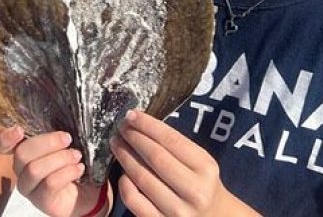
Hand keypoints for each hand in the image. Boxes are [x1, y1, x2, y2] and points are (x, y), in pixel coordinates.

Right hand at [0, 127, 107, 216]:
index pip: (1, 144)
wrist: (87, 191)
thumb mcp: (65, 142)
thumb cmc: (72, 161)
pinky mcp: (41, 201)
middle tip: (67, 138)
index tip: (19, 130)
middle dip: (48, 142)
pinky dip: (67, 172)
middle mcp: (21, 169)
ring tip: (76, 156)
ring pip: (34, 169)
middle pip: (22, 153)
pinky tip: (79, 169)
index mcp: (23, 149)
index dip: (5, 137)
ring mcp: (29, 186)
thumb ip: (58, 131)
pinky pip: (50, 184)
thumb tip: (67, 112)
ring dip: (60, 159)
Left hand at [111, 110, 251, 216]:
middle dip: (133, 137)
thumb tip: (140, 124)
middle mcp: (194, 191)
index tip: (131, 114)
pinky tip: (124, 172)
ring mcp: (178, 211)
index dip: (147, 125)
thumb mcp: (200, 163)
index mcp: (205, 168)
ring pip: (142, 177)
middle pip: (155, 156)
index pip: (171, 140)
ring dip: (125, 156)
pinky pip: (134, 200)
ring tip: (117, 144)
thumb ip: (176, 146)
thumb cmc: (202, 184)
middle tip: (121, 126)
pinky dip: (125, 183)